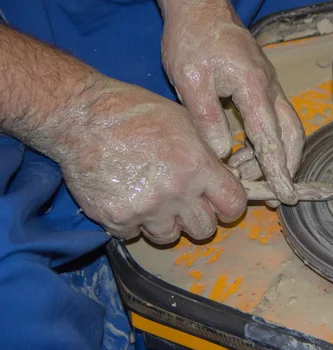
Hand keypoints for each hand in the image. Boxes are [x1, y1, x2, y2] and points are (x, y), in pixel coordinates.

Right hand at [59, 74, 246, 243]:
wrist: (82, 118)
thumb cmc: (135, 112)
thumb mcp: (183, 121)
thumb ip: (206, 154)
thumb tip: (224, 175)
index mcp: (197, 167)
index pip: (233, 205)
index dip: (229, 206)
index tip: (220, 202)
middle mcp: (176, 193)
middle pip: (205, 229)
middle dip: (200, 218)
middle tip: (186, 203)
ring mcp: (146, 210)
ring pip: (170, 237)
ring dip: (166, 223)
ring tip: (153, 199)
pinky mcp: (117, 220)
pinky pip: (135, 235)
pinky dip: (133, 223)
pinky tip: (127, 198)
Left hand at [161, 10, 304, 205]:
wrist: (200, 6)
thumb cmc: (192, 38)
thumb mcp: (190, 79)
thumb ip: (207, 117)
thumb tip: (222, 154)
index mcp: (254, 86)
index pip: (271, 137)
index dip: (278, 170)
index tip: (285, 195)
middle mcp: (269, 87)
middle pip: (292, 134)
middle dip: (287, 166)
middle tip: (272, 192)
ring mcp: (268, 85)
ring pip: (285, 127)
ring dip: (274, 155)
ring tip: (245, 173)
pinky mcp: (260, 84)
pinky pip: (273, 118)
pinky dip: (266, 141)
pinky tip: (244, 153)